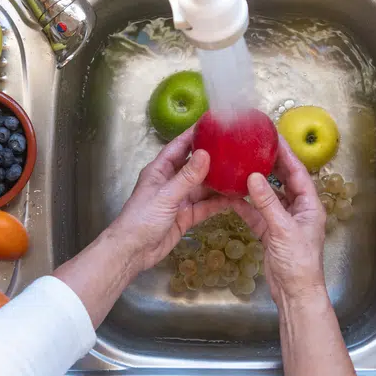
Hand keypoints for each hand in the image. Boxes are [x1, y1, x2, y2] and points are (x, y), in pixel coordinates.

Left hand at [109, 127, 232, 271]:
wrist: (134, 252)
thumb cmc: (142, 219)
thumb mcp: (166, 195)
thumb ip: (187, 177)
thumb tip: (206, 154)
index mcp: (160, 170)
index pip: (179, 146)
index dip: (195, 135)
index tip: (213, 124)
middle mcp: (171, 182)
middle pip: (195, 166)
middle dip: (213, 158)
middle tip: (235, 149)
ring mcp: (180, 199)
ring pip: (203, 187)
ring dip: (219, 182)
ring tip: (240, 173)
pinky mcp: (186, 216)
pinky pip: (205, 206)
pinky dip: (218, 202)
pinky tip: (234, 197)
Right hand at [233, 137, 327, 305]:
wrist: (294, 293)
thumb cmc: (299, 263)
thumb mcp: (283, 229)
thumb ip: (268, 203)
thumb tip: (254, 177)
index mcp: (310, 205)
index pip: (298, 172)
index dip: (286, 154)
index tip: (273, 137)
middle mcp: (298, 209)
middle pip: (284, 180)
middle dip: (270, 164)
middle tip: (254, 147)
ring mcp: (283, 220)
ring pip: (269, 196)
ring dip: (256, 183)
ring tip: (241, 165)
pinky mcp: (270, 232)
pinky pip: (257, 212)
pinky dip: (246, 204)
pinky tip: (233, 195)